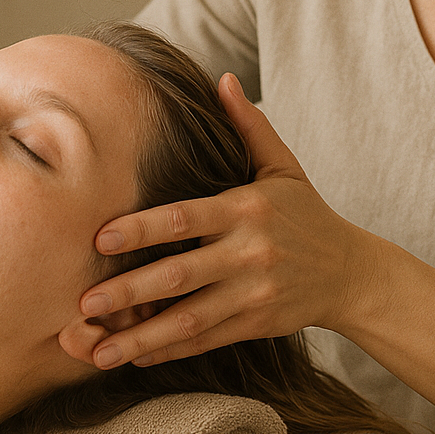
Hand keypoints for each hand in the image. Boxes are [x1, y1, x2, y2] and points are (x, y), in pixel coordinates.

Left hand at [72, 74, 376, 368]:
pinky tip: (134, 355)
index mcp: (246, 208)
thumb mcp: (283, 166)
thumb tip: (222, 78)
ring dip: (140, 335)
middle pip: (180, 274)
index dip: (142, 228)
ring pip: (188, 318)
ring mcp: (252, 292)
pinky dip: (168, 349)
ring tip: (97, 351)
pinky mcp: (256, 323)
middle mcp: (248, 252)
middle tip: (83, 301)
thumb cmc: (306, 214)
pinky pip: (205, 339)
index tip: (100, 236)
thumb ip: (249, 126)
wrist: (351, 272)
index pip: (185, 218)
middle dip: (129, 289)